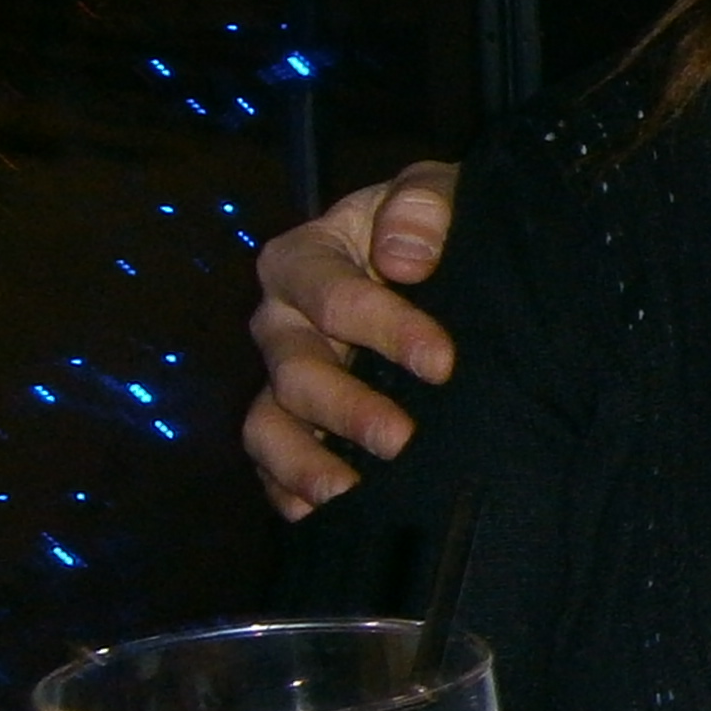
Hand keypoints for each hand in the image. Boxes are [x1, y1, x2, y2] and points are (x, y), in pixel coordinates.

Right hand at [246, 160, 465, 518]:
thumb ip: (422, 206)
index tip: (441, 362)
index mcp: (306, 258)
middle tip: (399, 441)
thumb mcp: (435, 193)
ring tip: (346, 495)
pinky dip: (287, 490)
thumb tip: (404, 257)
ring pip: (268, 422)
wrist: (432, 262)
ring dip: (303, 461)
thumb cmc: (429, 224)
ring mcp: (282, 374)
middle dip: (346, 408)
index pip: (333, 296)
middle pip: (295, 369)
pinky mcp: (292, 418)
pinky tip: (317, 516)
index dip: (386, 328)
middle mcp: (282, 320)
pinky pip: (270, 461)